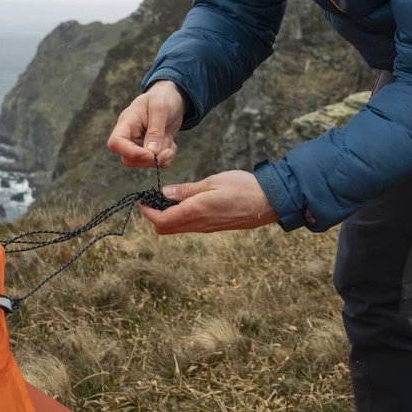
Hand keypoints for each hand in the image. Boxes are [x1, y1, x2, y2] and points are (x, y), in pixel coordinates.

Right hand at [107, 81, 186, 167]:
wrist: (173, 98)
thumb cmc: (163, 97)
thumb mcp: (161, 109)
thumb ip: (155, 130)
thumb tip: (151, 152)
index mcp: (127, 122)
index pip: (115, 143)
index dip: (131, 153)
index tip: (151, 154)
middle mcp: (130, 136)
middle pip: (128, 159)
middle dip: (149, 159)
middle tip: (167, 152)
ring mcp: (140, 144)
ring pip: (144, 162)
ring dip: (161, 157)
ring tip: (170, 140)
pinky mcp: (151, 150)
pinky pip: (157, 162)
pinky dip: (167, 158)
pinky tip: (172, 144)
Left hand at [139, 170, 278, 233]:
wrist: (268, 202)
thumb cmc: (242, 188)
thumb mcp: (212, 182)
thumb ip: (188, 190)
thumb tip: (166, 193)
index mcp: (196, 211)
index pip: (162, 220)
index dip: (148, 213)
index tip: (143, 201)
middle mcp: (199, 224)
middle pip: (166, 230)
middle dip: (154, 217)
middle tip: (152, 200)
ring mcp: (207, 228)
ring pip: (177, 229)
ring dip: (167, 218)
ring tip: (168, 198)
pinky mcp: (214, 227)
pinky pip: (190, 226)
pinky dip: (180, 217)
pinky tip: (185, 202)